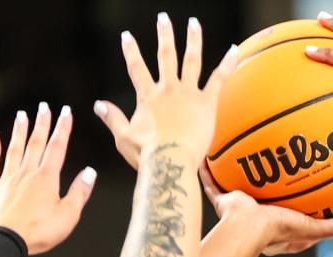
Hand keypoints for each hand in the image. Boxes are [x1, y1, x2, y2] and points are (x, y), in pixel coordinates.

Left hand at [0, 104, 96, 254]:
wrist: (5, 241)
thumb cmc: (39, 232)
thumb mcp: (68, 216)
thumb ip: (79, 193)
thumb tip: (90, 172)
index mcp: (46, 179)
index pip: (57, 147)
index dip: (62, 128)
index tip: (65, 112)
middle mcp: (26, 174)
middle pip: (35, 144)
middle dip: (41, 124)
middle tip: (43, 107)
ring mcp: (6, 181)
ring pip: (12, 151)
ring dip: (17, 133)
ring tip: (20, 116)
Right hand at [103, 15, 237, 169]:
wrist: (170, 163)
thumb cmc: (147, 156)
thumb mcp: (123, 137)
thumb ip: (112, 118)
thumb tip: (98, 105)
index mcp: (148, 96)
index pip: (136, 68)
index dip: (131, 51)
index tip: (127, 36)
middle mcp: (167, 89)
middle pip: (166, 56)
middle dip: (164, 35)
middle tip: (163, 18)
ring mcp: (188, 93)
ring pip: (191, 60)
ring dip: (193, 40)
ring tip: (194, 24)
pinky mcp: (206, 102)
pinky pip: (219, 79)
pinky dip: (227, 63)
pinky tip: (234, 50)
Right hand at [199, 164, 332, 255]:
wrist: (244, 230)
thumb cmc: (277, 230)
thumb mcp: (311, 228)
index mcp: (280, 228)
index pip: (294, 215)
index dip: (303, 202)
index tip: (312, 186)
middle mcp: (260, 219)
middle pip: (268, 198)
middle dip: (272, 183)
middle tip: (281, 160)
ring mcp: (240, 210)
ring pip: (241, 188)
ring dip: (242, 172)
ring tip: (247, 149)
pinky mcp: (224, 202)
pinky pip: (215, 183)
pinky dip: (210, 171)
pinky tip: (210, 152)